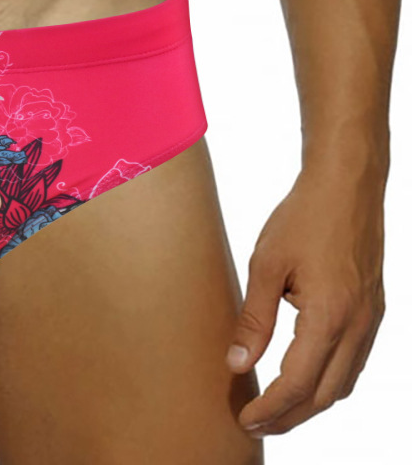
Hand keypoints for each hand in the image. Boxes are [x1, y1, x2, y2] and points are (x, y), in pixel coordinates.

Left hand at [225, 162, 385, 437]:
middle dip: (289, 417)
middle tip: (255, 424)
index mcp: (330, 317)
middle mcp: (357, 327)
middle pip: (323, 395)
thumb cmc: (303, 218)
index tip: (245, 419)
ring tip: (275, 408)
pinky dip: (327, 380)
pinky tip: (304, 377)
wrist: (347, 186)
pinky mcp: (372, 311)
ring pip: (342, 383)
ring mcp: (370, 321)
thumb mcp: (266, 265)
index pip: (297, 383)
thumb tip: (237, 363)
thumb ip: (254, 319)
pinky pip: (352, 362)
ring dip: (309, 403)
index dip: (270, 408)